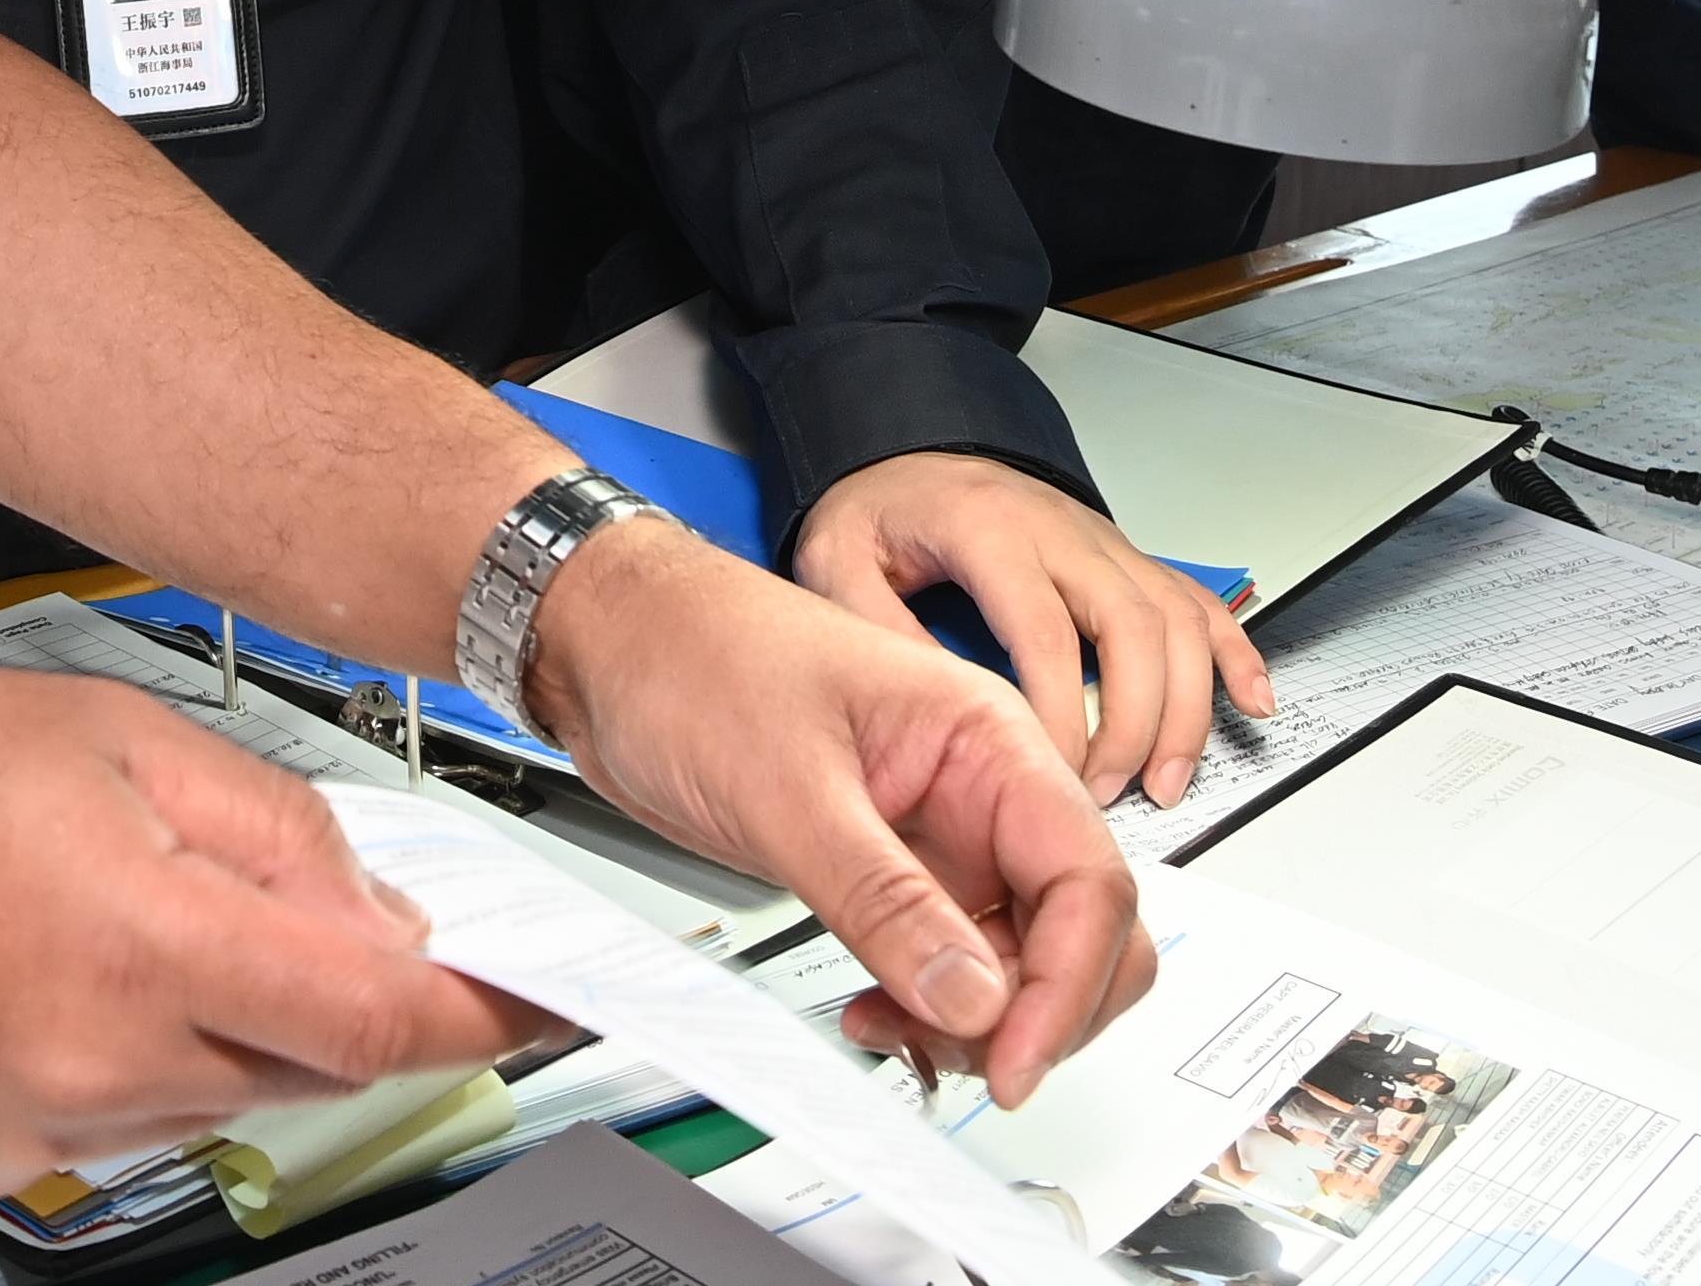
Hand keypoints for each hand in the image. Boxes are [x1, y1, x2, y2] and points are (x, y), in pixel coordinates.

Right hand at [0, 662, 538, 1191]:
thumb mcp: (123, 732)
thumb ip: (276, 830)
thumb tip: (377, 913)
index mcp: (149, 943)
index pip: (377, 1017)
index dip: (479, 1015)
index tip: (535, 1003)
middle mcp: (105, 1061)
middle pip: (310, 1064)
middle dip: (338, 994)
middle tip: (302, 909)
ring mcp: (47, 1127)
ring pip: (221, 1095)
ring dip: (232, 1023)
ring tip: (127, 908)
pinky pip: (129, 1124)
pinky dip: (142, 1056)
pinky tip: (66, 969)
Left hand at [524, 521, 1154, 1104]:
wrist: (611, 640)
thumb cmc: (692, 656)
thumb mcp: (787, 787)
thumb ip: (885, 898)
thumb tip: (977, 996)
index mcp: (988, 739)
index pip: (1089, 880)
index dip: (1067, 985)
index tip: (1011, 1059)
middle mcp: (981, 788)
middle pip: (1079, 930)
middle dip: (1038, 1011)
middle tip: (954, 1054)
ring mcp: (939, 835)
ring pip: (1019, 958)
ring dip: (978, 1019)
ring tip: (890, 1026)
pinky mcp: (890, 869)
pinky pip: (951, 959)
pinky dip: (930, 1005)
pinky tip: (875, 1011)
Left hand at [793, 454, 1275, 807]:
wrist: (906, 449)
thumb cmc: (879, 507)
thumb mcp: (838, 559)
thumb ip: (880, 630)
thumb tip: (937, 714)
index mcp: (990, 530)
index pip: (1046, 632)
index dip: (1063, 714)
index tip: (1057, 780)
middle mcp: (1062, 532)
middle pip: (1133, 626)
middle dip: (1135, 721)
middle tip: (1113, 793)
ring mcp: (1104, 543)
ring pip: (1178, 617)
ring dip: (1186, 705)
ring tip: (1166, 779)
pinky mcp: (1126, 557)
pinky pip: (1198, 599)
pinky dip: (1234, 652)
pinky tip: (1252, 701)